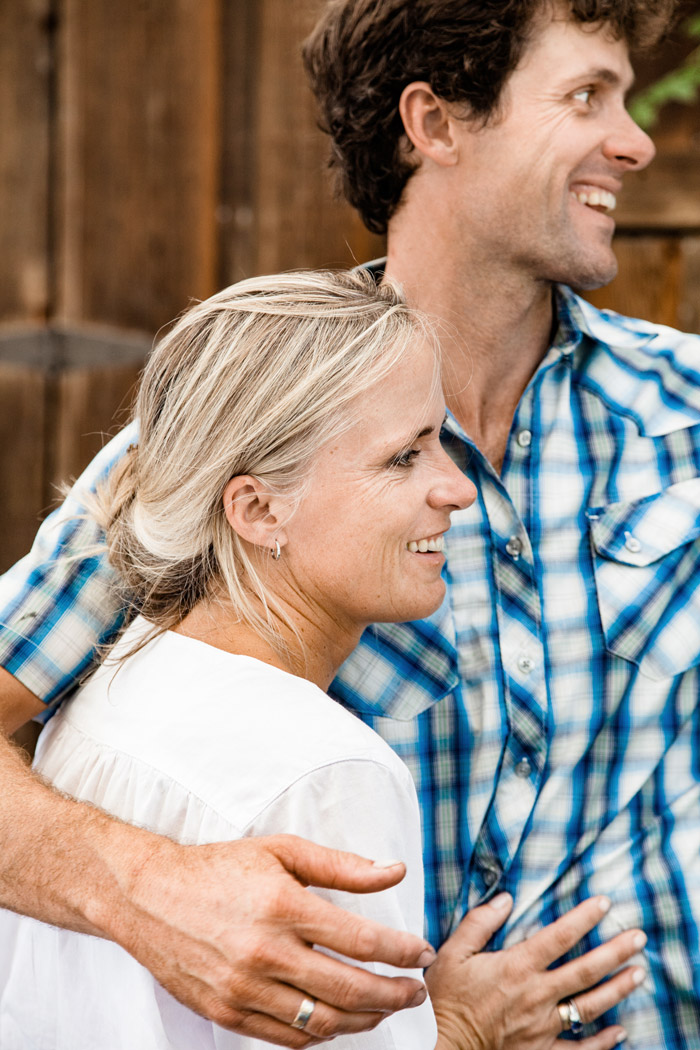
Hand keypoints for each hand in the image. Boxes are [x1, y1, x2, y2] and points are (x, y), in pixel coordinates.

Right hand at [103, 831, 434, 1046]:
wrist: (149, 896)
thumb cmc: (220, 867)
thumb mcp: (282, 850)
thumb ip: (342, 866)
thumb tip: (395, 871)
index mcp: (284, 907)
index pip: (361, 940)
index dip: (402, 951)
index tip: (423, 951)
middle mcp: (265, 954)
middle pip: (349, 990)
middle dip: (394, 994)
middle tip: (416, 989)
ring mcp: (244, 989)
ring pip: (322, 1023)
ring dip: (364, 1020)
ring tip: (384, 1007)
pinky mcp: (226, 1013)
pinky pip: (287, 1038)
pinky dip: (322, 1035)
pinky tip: (339, 1020)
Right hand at [426, 894, 644, 1049]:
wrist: (440, 1045)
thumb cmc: (445, 998)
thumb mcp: (453, 952)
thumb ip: (480, 922)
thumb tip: (506, 899)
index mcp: (516, 967)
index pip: (559, 936)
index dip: (584, 918)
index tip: (604, 903)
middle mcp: (536, 995)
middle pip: (585, 970)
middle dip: (615, 952)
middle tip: (638, 937)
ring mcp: (542, 1027)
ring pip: (589, 1006)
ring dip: (617, 989)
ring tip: (639, 973)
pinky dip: (603, 1042)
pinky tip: (621, 1031)